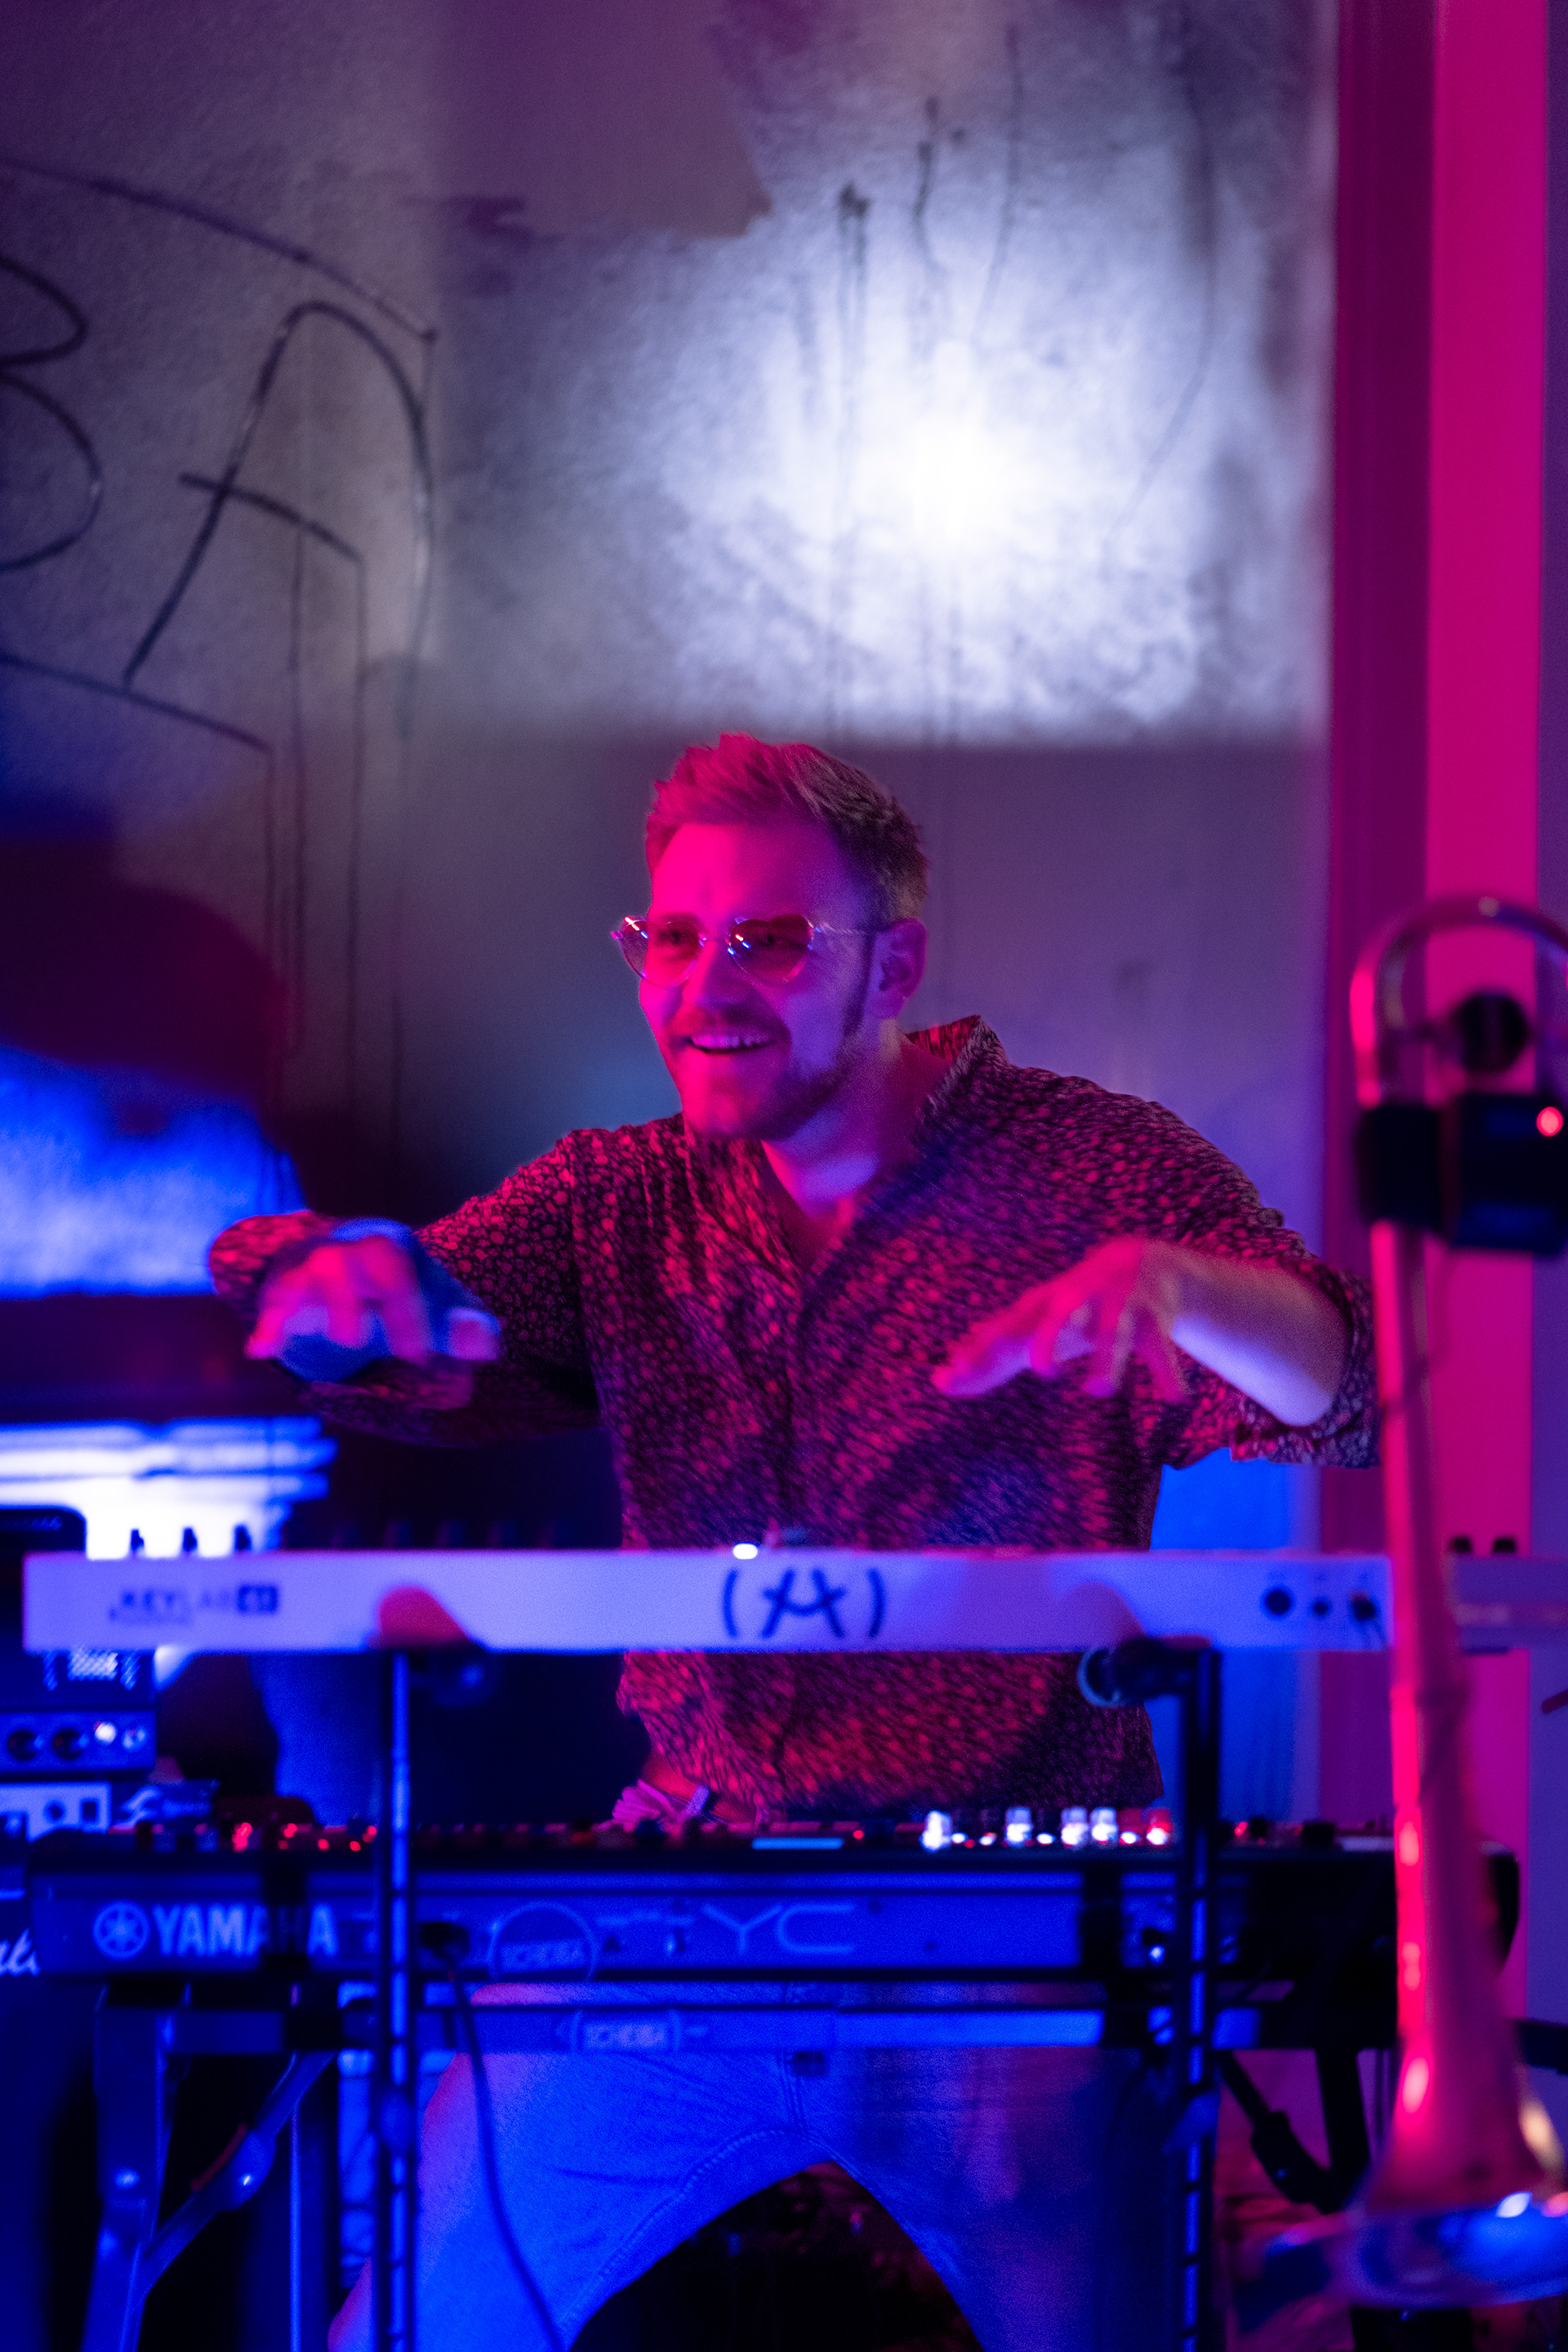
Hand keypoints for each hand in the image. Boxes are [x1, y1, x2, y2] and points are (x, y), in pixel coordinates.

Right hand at [246, 1235, 499, 1379]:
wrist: (362, 1273)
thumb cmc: (412, 1296)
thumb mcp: (445, 1311)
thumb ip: (469, 1330)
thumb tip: (488, 1347)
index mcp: (390, 1248)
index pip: (393, 1269)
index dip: (404, 1313)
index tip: (417, 1357)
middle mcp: (347, 1251)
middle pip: (338, 1261)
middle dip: (347, 1302)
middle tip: (363, 1343)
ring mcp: (312, 1268)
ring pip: (299, 1275)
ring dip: (310, 1307)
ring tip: (343, 1343)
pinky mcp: (285, 1292)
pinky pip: (269, 1302)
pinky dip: (265, 1326)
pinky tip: (261, 1350)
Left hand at [933, 1238, 1188, 1403]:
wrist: (1139, 1260)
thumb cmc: (1073, 1303)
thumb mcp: (1033, 1324)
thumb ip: (993, 1355)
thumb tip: (944, 1379)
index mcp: (1044, 1305)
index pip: (1007, 1329)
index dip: (981, 1352)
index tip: (952, 1378)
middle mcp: (1079, 1300)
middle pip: (1059, 1317)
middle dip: (1050, 1339)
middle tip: (1040, 1368)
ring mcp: (1117, 1305)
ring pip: (1115, 1332)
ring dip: (1108, 1357)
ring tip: (1099, 1388)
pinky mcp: (1153, 1317)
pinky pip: (1161, 1347)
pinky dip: (1169, 1371)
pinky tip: (1174, 1398)